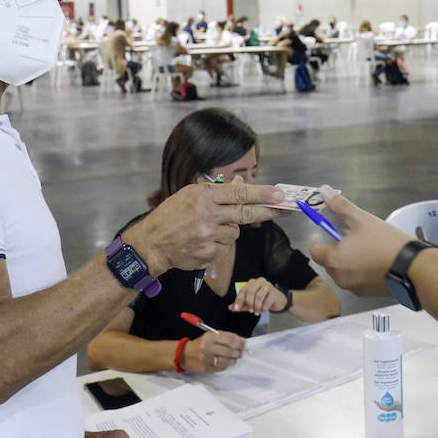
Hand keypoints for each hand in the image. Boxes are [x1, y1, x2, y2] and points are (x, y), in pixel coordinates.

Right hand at [125, 182, 285, 274]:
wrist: (152, 243)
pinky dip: (218, 245)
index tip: (280, 194)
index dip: (263, 194)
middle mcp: (207, 214)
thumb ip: (218, 191)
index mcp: (203, 195)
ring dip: (229, 231)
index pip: (239, 193)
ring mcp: (208, 235)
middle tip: (285, 209)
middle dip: (269, 211)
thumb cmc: (172, 215)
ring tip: (208, 229)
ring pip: (235, 233)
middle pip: (246, 213)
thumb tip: (242, 183)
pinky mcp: (208, 253)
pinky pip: (224, 248)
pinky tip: (202, 243)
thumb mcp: (191, 195)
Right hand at [183, 331, 246, 372]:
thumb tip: (240, 340)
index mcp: (209, 337)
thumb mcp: (210, 336)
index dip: (239, 341)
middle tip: (241, 352)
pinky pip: (221, 367)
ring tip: (235, 357)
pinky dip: (226, 365)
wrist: (185, 355)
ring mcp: (206, 359)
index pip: (229, 339)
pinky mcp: (206, 368)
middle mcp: (207, 348)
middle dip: (238, 351)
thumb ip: (224, 337)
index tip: (244, 343)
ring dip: (234, 359)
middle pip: (229, 350)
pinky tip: (227, 362)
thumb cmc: (200, 344)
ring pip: (227, 361)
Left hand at [229, 277, 287, 314]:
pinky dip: (263, 308)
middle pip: (251, 291)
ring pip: (259, 297)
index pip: (243, 290)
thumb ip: (240, 305)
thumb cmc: (261, 300)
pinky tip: (262, 311)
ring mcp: (268, 286)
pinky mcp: (275, 292)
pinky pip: (267, 301)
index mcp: (252, 282)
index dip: (239, 300)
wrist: (277, 300)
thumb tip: (230, 308)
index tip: (236, 308)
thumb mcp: (249, 303)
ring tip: (257, 312)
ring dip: (256, 307)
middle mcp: (259, 281)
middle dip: (249, 303)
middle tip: (250, 311)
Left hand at [307, 188, 410, 297]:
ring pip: (344, 271)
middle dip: (338, 250)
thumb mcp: (361, 219)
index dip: (320, 240)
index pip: (315, 251)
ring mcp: (353, 288)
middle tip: (355, 238)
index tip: (332, 233)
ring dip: (349, 261)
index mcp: (333, 259)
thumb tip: (324, 191)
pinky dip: (361, 271)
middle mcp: (339, 277)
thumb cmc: (385, 243)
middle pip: (330, 261)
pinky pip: (357, 280)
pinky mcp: (367, 294)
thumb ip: (340, 206)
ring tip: (368, 248)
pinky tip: (376, 262)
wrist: (412, 268)